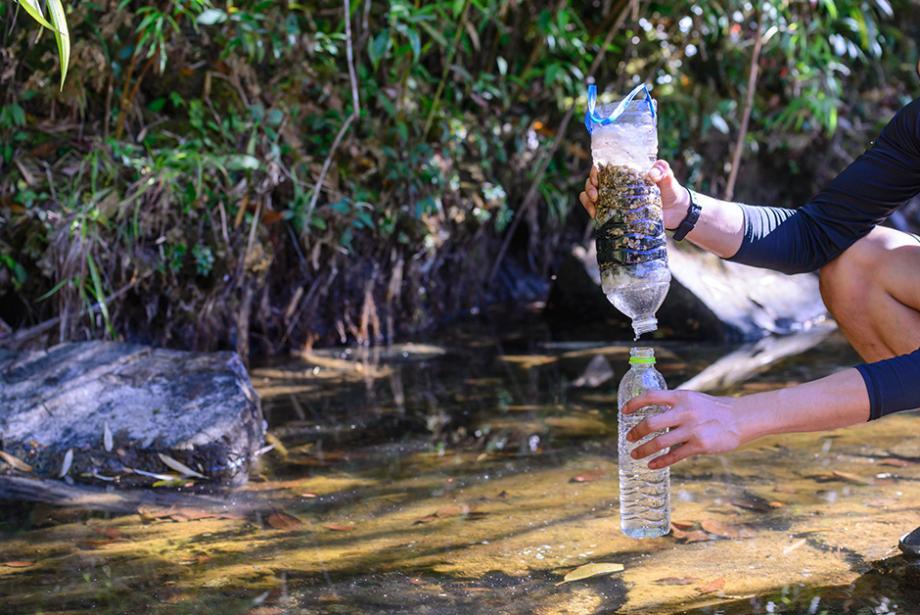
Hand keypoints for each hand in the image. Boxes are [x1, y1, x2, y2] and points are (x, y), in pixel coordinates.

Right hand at [578, 160, 690, 229]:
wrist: (675, 212)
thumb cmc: (671, 189)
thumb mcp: (668, 176)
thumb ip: (662, 171)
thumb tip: (651, 174)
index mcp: (625, 172)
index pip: (604, 166)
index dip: (595, 170)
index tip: (597, 177)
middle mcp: (615, 184)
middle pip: (593, 180)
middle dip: (589, 185)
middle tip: (596, 194)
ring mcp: (613, 199)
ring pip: (590, 194)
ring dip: (587, 198)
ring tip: (594, 204)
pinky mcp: (614, 213)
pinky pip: (596, 209)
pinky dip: (590, 210)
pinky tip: (594, 214)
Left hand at [622, 390, 749, 468]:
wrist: (740, 418)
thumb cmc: (713, 409)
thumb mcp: (692, 399)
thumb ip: (674, 405)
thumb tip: (652, 415)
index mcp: (681, 396)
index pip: (650, 396)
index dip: (634, 403)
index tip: (624, 411)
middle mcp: (684, 412)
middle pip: (650, 423)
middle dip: (636, 432)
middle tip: (628, 438)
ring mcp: (692, 429)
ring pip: (660, 442)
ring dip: (643, 450)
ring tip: (635, 454)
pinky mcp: (700, 445)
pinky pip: (674, 456)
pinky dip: (660, 462)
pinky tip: (652, 465)